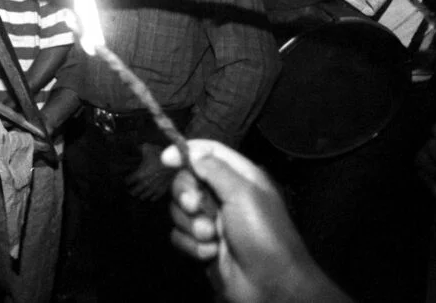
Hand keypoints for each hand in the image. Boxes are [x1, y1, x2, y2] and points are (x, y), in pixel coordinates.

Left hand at [126, 142, 174, 200]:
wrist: (174, 161)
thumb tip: (135, 146)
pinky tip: (151, 198)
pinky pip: (155, 197)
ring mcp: (154, 188)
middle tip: (131, 192)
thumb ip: (139, 148)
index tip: (126, 181)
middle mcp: (145, 183)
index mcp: (139, 174)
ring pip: (144, 196)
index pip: (128, 181)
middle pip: (135, 191)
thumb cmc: (159, 154)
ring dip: (141, 196)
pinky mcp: (162, 190)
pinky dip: (152, 198)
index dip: (127, 181)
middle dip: (132, 191)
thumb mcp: (147, 148)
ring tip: (140, 196)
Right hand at [162, 140, 348, 302]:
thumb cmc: (262, 234)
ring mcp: (212, 221)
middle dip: (186, 195)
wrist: (270, 285)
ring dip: (192, 225)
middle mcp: (224, 195)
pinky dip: (191, 244)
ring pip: (179, 210)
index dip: (185, 152)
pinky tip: (210, 253)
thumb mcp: (243, 193)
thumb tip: (189, 152)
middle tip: (195, 207)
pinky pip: (179, 236)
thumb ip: (214, 168)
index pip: (207, 151)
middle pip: (186, 180)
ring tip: (212, 238)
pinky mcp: (202, 244)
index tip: (165, 159)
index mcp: (239, 176)